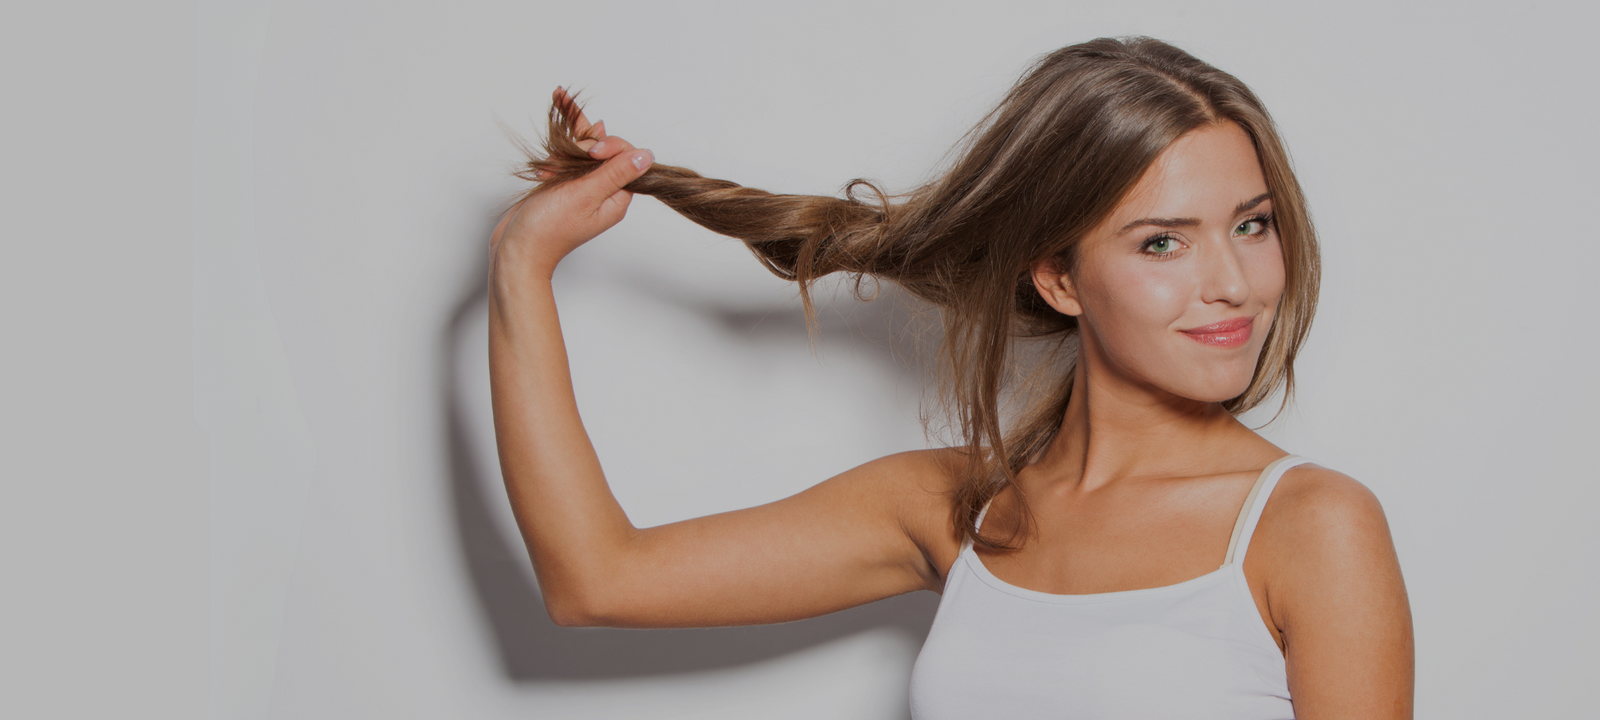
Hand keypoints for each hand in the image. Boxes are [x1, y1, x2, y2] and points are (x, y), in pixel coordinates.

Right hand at [491, 88, 654, 279]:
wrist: (518, 246)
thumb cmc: (548, 229)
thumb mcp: (586, 196)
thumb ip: (616, 173)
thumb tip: (645, 156)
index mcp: (616, 200)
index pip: (626, 158)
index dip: (610, 147)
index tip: (592, 152)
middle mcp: (604, 195)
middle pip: (605, 153)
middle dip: (583, 151)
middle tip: (565, 165)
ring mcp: (584, 190)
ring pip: (584, 155)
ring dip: (565, 156)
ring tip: (551, 172)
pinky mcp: (566, 188)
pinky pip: (568, 163)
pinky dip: (556, 163)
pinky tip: (546, 172)